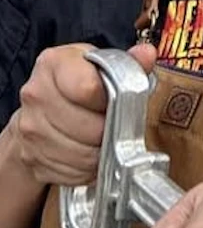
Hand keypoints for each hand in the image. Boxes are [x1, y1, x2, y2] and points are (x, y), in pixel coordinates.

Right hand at [11, 42, 157, 186]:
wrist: (40, 109)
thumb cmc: (76, 85)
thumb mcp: (100, 65)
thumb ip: (128, 62)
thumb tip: (147, 54)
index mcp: (54, 64)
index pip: (89, 90)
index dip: (113, 100)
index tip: (120, 100)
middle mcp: (36, 95)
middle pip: (90, 128)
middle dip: (111, 131)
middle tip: (116, 125)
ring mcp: (31, 128)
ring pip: (84, 156)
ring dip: (102, 153)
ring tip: (104, 140)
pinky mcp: (32, 157)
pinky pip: (73, 173)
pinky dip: (88, 169)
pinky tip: (90, 154)